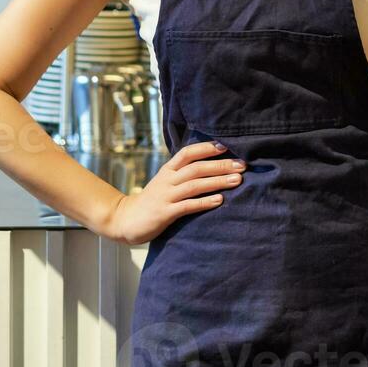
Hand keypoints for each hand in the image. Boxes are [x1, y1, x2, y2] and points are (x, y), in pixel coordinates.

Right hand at [100, 141, 242, 244]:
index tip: (226, 147)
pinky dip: (204, 202)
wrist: (125, 219)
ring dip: (218, 181)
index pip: (188, 152)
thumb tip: (213, 165)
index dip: (207, 148)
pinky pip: (187, 206)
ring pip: (194, 185)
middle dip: (221, 165)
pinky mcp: (164, 213)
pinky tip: (219, 200)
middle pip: (196, 168)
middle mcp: (167, 180)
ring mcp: (165, 196)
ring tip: (237, 180)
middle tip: (242, 165)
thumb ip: (184, 173)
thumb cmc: (153, 200)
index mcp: (168, 170)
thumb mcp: (166, 181)